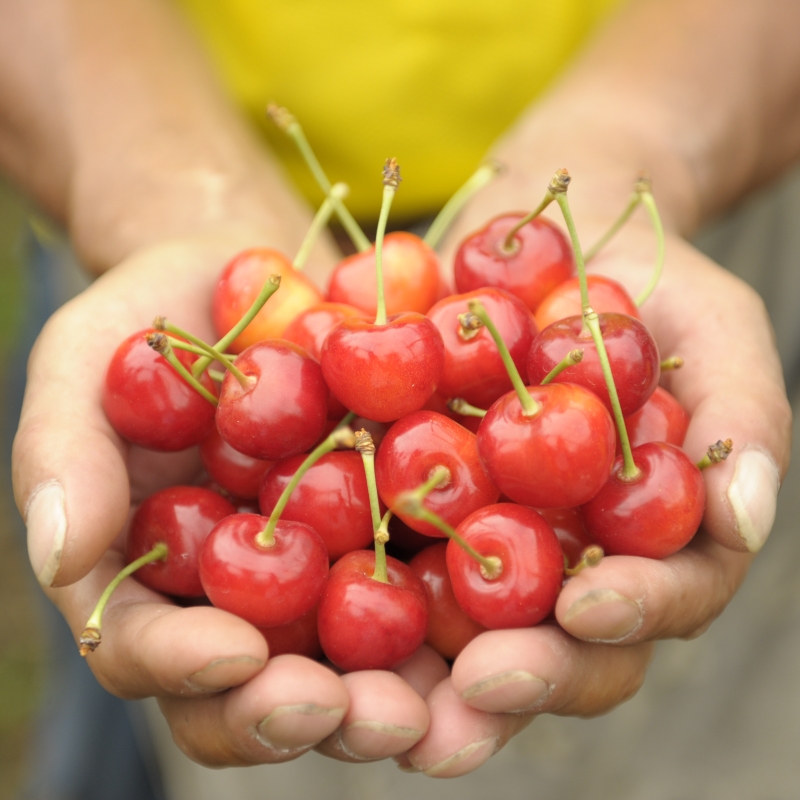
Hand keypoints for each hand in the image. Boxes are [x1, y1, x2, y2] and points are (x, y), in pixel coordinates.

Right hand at [12, 234, 449, 766]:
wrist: (252, 272)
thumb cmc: (156, 316)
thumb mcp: (86, 357)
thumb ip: (66, 452)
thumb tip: (63, 556)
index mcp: (160, 575)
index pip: (155, 653)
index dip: (187, 668)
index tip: (236, 653)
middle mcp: (248, 594)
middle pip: (271, 688)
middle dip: (319, 714)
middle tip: (376, 717)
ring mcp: (330, 568)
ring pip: (364, 661)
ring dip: (409, 692)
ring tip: (457, 698)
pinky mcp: (404, 529)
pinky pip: (440, 578)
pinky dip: (475, 604)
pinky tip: (520, 607)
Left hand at [396, 171, 789, 776]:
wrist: (545, 243)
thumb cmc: (647, 291)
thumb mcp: (713, 331)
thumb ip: (742, 417)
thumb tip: (746, 516)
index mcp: (643, 540)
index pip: (656, 601)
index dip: (629, 614)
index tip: (586, 608)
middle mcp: (560, 559)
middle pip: (549, 644)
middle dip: (519, 675)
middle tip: (477, 687)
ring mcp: (479, 537)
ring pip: (453, 624)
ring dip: (420, 667)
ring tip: (382, 694)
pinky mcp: (407, 500)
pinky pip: (374, 541)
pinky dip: (343, 567)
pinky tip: (301, 585)